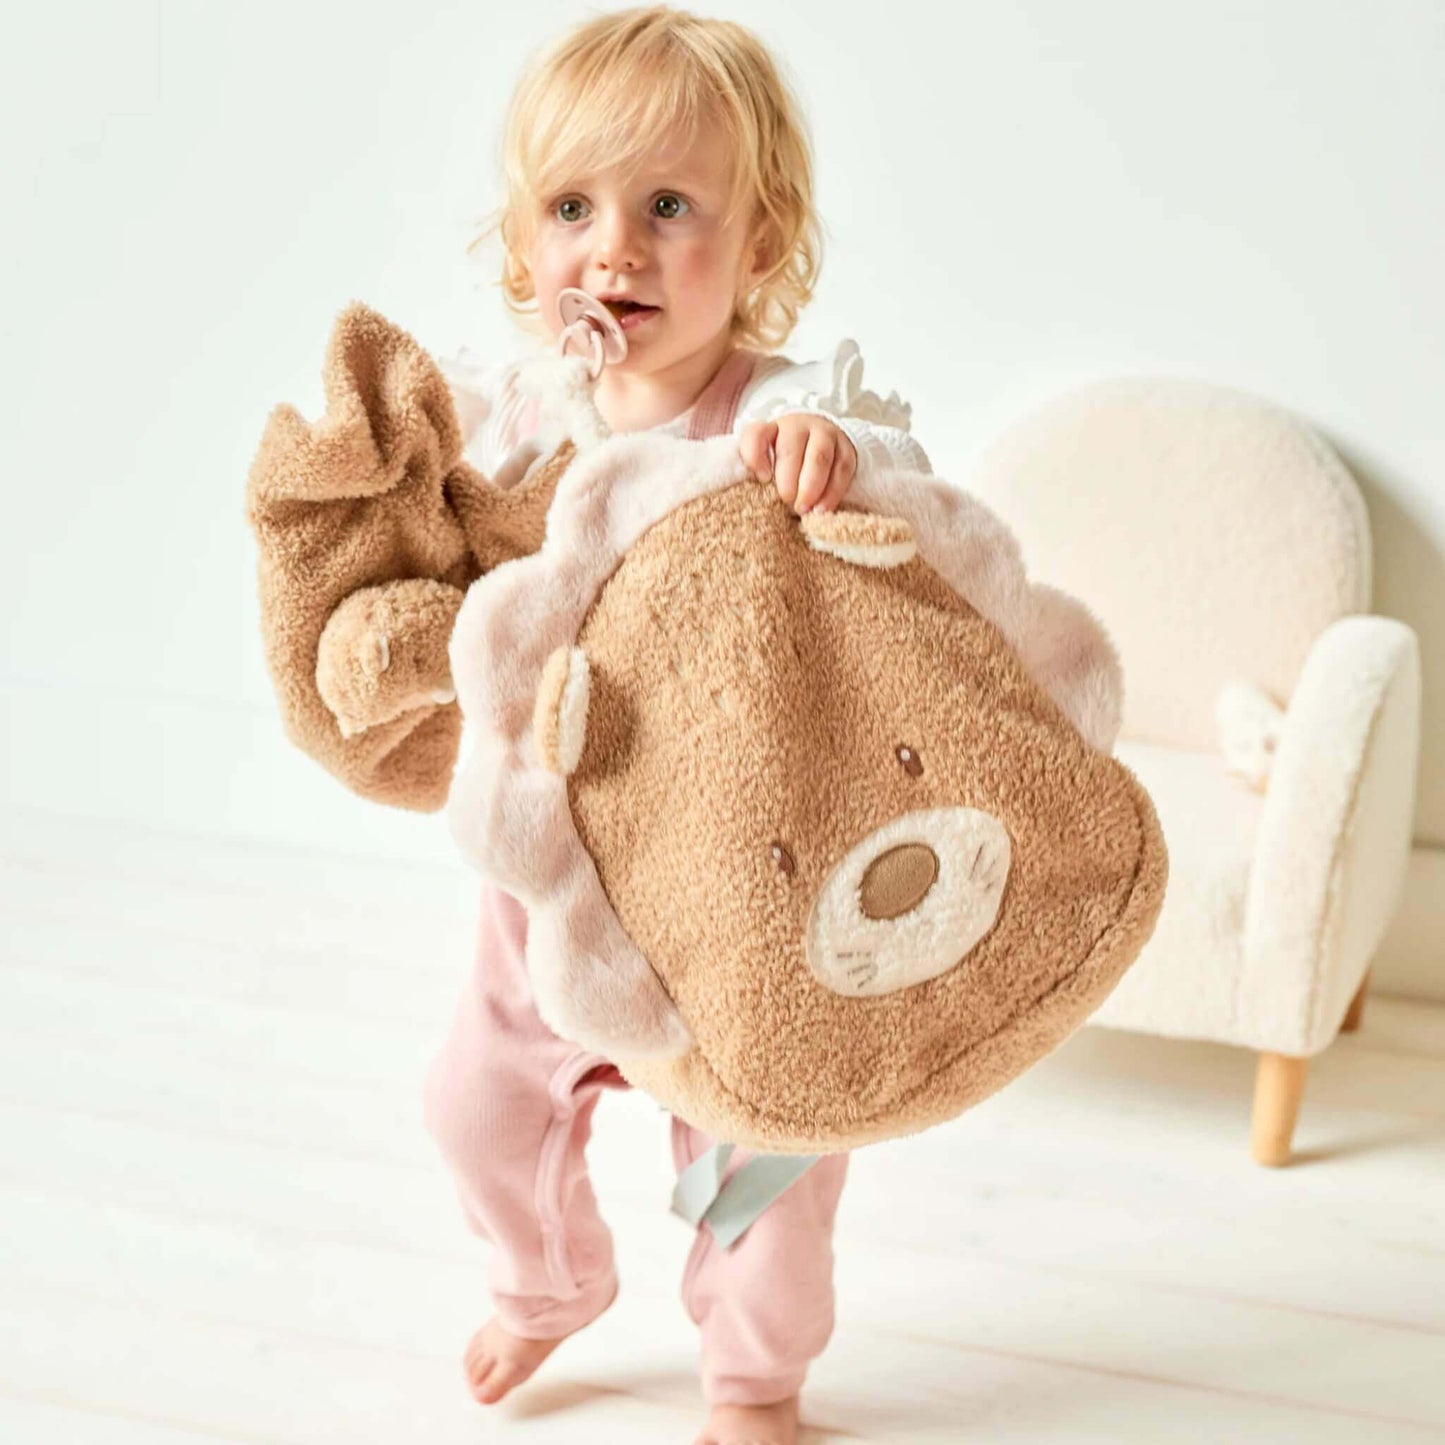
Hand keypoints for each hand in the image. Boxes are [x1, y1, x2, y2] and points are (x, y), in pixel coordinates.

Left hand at [739, 413, 857, 514]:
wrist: (820, 442)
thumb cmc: (787, 460)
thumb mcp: (769, 461)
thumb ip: (760, 472)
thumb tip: (756, 500)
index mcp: (771, 429)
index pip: (756, 434)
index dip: (755, 455)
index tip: (762, 478)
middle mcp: (798, 427)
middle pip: (791, 448)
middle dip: (788, 478)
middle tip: (786, 501)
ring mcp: (824, 434)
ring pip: (819, 457)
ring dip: (811, 487)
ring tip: (804, 509)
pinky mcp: (846, 449)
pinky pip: (841, 469)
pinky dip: (832, 492)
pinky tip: (822, 509)